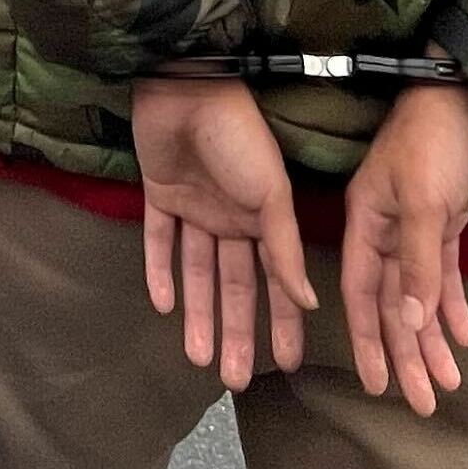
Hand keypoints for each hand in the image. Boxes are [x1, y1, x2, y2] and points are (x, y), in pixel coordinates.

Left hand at [130, 77, 313, 389]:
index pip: (276, 281)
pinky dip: (160, 272)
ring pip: (196, 273)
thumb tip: (309, 302)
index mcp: (264, 217)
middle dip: (236, 331)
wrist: (186, 89)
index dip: (283, 320)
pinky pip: (159, 242)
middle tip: (235, 379)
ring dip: (197, 314)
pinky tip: (163, 306)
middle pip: (234, 286)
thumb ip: (285, 249)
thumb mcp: (271, 195)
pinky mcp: (158, 195)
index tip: (289, 361)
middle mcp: (231, 218)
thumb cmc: (239, 137)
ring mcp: (194, 208)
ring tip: (199, 358)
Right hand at [339, 82, 467, 416]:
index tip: (376, 385)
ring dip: (433, 339)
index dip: (368, 340)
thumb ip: (416, 263)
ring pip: (421, 297)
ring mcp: (417, 229)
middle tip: (421, 403)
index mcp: (367, 224)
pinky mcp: (446, 222)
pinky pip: (445, 276)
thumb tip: (411, 323)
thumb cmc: (434, 140)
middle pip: (394, 305)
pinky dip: (453, 307)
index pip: (363, 295)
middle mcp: (386, 232)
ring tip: (447, 383)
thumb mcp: (423, 201)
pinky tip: (462, 337)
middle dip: (407, 354)